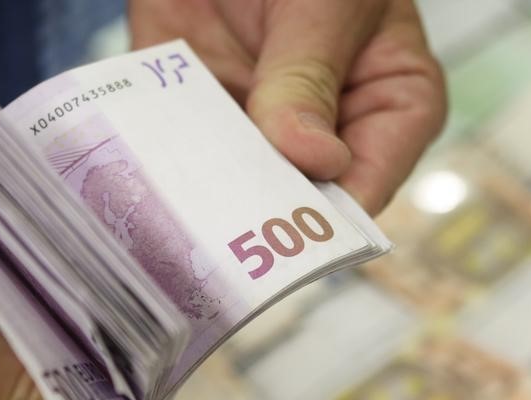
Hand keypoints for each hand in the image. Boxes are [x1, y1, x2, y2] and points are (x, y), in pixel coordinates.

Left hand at [130, 0, 446, 214]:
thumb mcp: (328, 4)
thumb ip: (310, 79)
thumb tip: (316, 163)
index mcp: (389, 109)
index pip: (365, 189)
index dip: (326, 224)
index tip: (280, 243)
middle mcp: (326, 130)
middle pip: (294, 202)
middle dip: (255, 215)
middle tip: (216, 231)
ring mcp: (260, 126)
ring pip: (232, 185)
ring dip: (200, 194)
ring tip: (173, 208)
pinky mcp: (203, 111)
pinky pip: (181, 150)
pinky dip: (161, 162)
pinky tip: (141, 176)